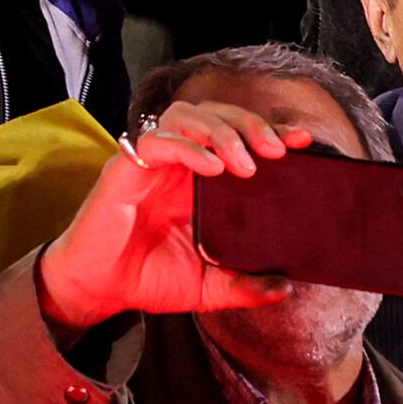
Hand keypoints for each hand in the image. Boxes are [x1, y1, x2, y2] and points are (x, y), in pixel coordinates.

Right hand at [31, 102, 315, 333]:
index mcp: (199, 183)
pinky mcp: (126, 169)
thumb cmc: (147, 279)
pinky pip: (155, 141)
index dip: (268, 131)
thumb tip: (285, 288)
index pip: (236, 139)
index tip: (303, 141)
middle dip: (248, 123)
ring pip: (184, 115)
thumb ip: (242, 286)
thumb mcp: (206, 287)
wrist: (99, 290)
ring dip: (219, 130)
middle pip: (213, 114)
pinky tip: (209, 169)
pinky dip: (185, 147)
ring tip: (243, 161)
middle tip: (276, 150)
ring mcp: (152, 163)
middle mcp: (178, 164)